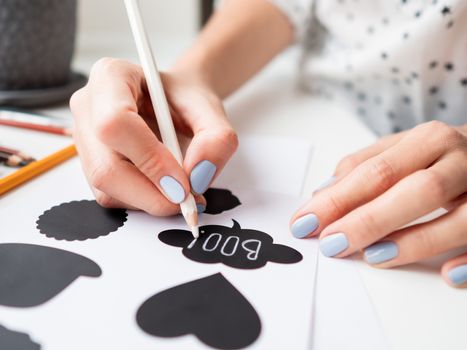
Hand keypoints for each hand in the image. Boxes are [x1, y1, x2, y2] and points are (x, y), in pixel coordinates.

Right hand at [70, 58, 237, 215]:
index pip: (116, 123)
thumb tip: (197, 179)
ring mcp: (84, 137)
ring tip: (181, 191)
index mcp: (111, 76)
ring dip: (149, 200)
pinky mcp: (90, 163)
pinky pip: (111, 195)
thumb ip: (216, 140)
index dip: (150, 160)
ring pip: (106, 188)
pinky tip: (164, 189)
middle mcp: (88, 106)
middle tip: (186, 200)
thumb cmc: (187, 100)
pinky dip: (143, 201)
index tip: (183, 183)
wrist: (176, 103)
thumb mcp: (212, 111)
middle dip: (151, 193)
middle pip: (105, 167)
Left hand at [290, 121, 466, 287]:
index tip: (305, 222)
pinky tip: (447, 273)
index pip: (375, 171)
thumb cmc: (439, 154)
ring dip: (415, 240)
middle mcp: (460, 159)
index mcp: (427, 140)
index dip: (338, 199)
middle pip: (414, 190)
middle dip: (369, 220)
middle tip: (331, 244)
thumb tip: (322, 194)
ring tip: (374, 256)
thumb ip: (363, 167)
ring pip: (458, 216)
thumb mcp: (402, 149)